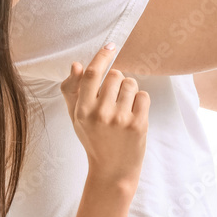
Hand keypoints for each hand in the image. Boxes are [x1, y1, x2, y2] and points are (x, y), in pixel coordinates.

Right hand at [60, 43, 148, 187]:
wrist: (112, 171)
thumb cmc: (93, 140)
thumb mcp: (76, 118)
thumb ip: (72, 91)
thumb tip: (76, 64)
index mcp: (82, 110)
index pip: (92, 74)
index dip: (102, 56)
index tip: (111, 45)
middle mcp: (100, 114)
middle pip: (116, 75)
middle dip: (117, 81)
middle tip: (115, 98)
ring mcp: (120, 119)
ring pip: (131, 83)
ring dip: (130, 91)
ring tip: (124, 108)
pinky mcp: (139, 124)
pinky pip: (144, 96)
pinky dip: (141, 102)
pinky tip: (134, 115)